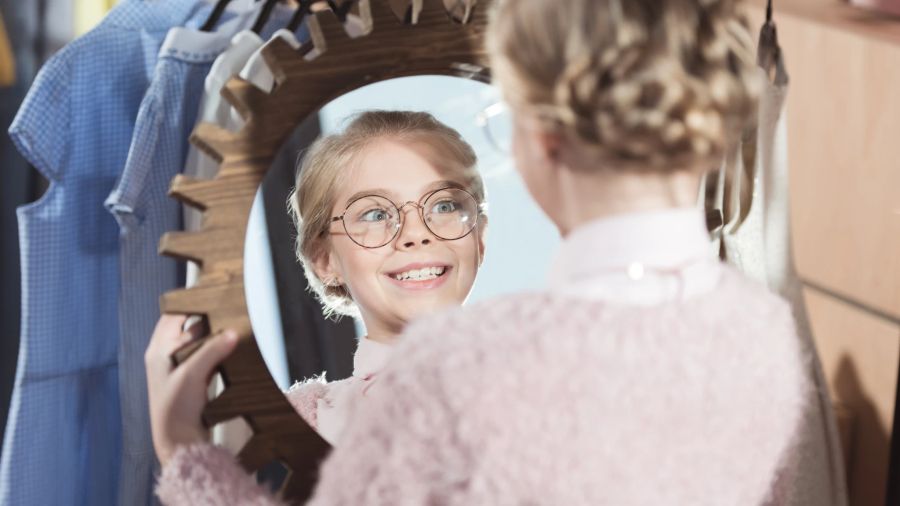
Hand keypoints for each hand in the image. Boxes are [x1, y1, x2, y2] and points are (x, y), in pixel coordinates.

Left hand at [145, 315, 239, 466]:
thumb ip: (212, 350)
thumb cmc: (175, 408)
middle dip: (207, 321)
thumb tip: (232, 332)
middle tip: (228, 311)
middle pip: (189, 327)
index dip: (190, 303)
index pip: (173, 314)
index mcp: (158, 350)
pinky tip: (230, 352)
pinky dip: (216, 352)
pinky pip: (205, 357)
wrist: (177, 441)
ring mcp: (178, 367)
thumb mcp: (193, 374)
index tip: (211, 293)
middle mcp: (165, 355)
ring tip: (233, 329)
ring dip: (213, 337)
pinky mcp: (191, 379)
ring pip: (198, 342)